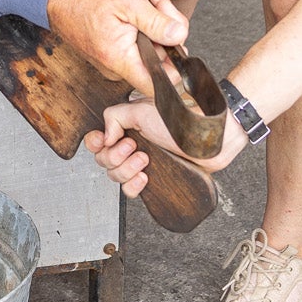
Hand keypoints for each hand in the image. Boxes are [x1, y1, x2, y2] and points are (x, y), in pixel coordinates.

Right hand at [46, 0, 186, 94]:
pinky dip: (142, 26)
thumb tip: (180, 35)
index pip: (157, 85)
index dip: (175, 68)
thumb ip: (157, 21)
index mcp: (121, 59)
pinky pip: (137, 46)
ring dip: (154, 23)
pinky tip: (138, 8)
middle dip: (165, 29)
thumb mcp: (129, 1)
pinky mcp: (113, 54)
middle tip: (157, 2)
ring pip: (150, 50)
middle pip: (159, 60)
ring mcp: (114, 62)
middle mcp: (117, 68)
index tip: (176, 41)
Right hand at [84, 95, 243, 196]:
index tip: (104, 140)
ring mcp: (140, 163)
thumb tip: (104, 137)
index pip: (97, 139)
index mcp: (126, 127)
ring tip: (145, 158)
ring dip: (126, 168)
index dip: (95, 142)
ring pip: (115, 176)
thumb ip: (115, 116)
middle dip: (115, 155)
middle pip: (103, 160)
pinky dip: (133, 186)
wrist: (206, 141)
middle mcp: (131, 145)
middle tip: (134, 146)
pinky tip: (144, 177)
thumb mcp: (142, 109)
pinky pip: (130, 191)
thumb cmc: (180, 121)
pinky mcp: (152, 180)